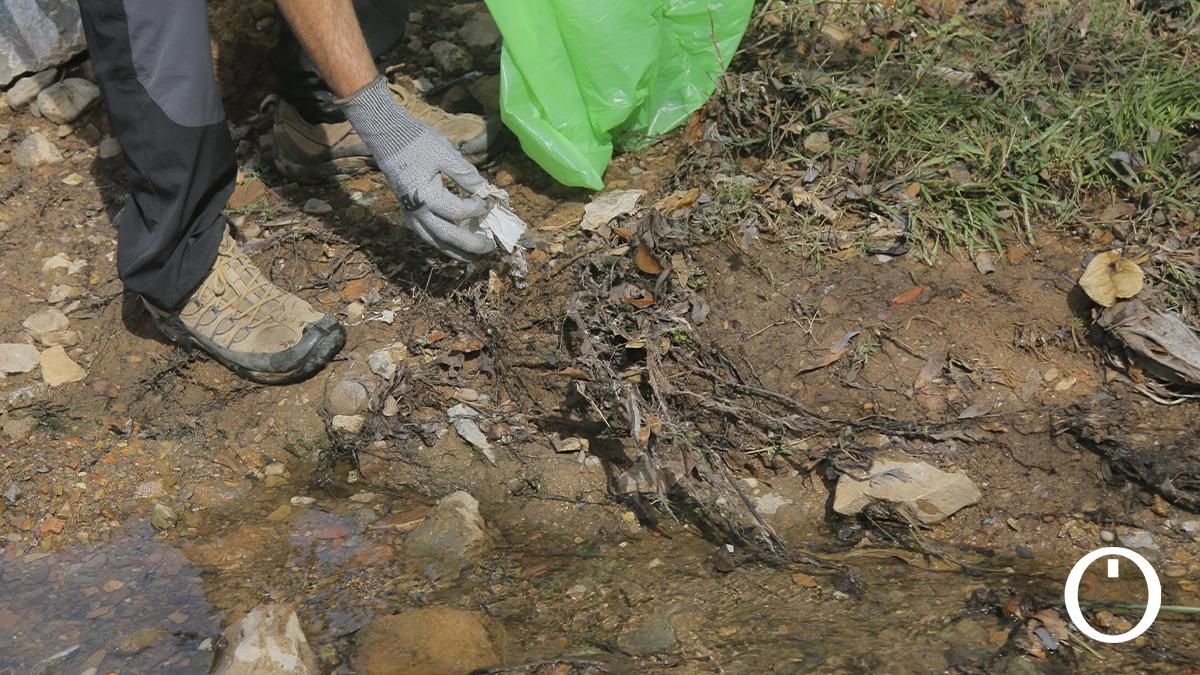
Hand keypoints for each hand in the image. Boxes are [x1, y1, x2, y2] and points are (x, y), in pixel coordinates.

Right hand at [340, 76, 495, 260]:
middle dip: (471, 245)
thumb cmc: (416, 142)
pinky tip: (456, 246)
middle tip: (491, 247)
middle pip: (447, 236)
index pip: (457, 211)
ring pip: (435, 242)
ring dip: (456, 252)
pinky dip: (443, 244)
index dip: (476, 208)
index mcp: (424, 195)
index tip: (488, 201)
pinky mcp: (408, 215)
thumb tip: (486, 190)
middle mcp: (416, 211)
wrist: (387, 138)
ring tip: (476, 257)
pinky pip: (427, 236)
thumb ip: (466, 175)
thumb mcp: (445, 153)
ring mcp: (410, 215)